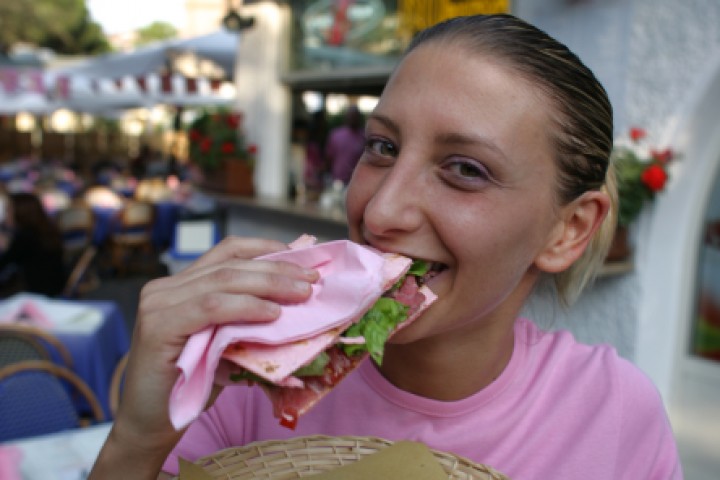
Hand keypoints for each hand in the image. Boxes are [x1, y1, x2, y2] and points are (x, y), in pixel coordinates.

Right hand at [91, 236, 318, 477]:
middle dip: (277, 269)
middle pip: (230, 265)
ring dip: (269, 284)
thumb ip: (246, 321)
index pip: (226, 252)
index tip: (302, 258)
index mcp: (180, 286)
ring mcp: (158, 305)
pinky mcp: (158, 327)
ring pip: (223, 281)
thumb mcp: (225, 344)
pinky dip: (246, 307)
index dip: (265, 249)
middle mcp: (165, 288)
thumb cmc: (193, 386)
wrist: (153, 426)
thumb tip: (297, 304)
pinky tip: (272, 313)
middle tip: (312, 279)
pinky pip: (211, 307)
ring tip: (301, 294)